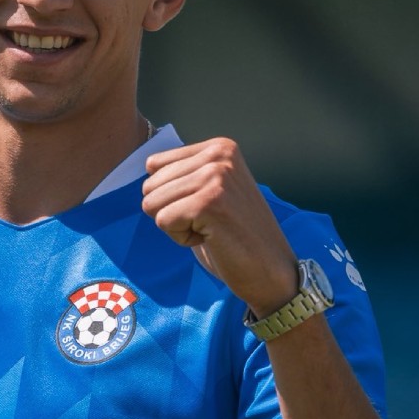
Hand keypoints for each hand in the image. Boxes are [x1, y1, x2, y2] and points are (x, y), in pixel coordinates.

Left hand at [142, 138, 296, 315]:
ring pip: (152, 203)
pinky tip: (212, 238)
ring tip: (210, 229)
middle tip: (208, 222)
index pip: (154, 166)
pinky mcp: (208, 203)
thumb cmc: (234, 235)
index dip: (170, 195)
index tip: (205, 208)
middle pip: (149, 185)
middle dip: (171, 211)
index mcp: (219, 147)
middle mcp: (218, 155)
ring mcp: (215, 177)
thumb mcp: (211, 190)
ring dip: (176, 225)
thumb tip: (148, 165)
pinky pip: (163, 221)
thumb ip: (186, 173)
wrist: (270, 270)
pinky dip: (181, 238)